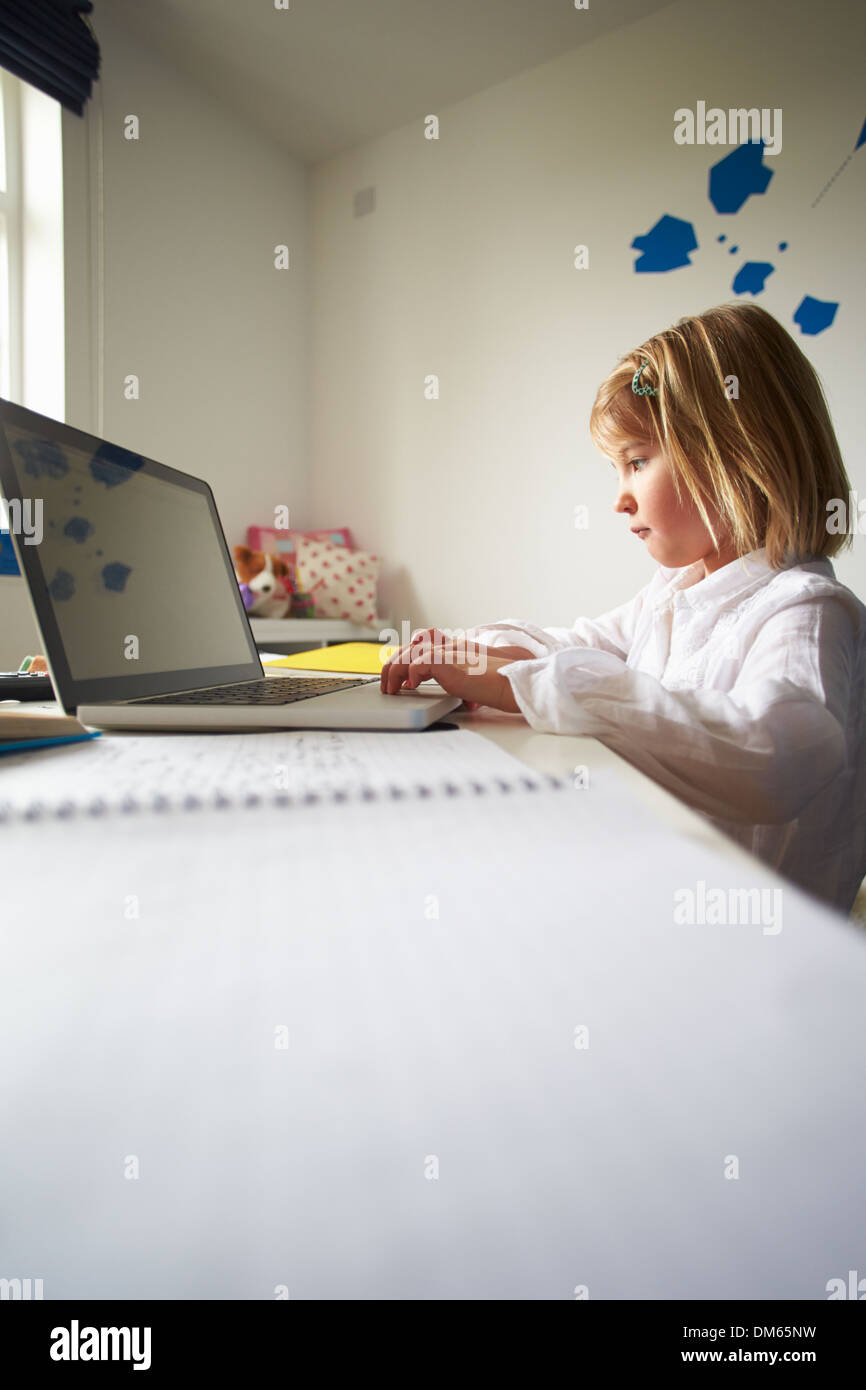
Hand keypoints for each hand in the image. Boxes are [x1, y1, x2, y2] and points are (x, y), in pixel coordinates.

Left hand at [379, 628, 527, 712]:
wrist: (514, 683)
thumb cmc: (506, 684)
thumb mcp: (484, 682)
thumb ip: (472, 684)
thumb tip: (468, 700)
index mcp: (460, 649)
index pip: (426, 643)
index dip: (409, 657)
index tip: (404, 677)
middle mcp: (452, 647)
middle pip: (411, 647)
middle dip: (394, 665)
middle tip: (388, 685)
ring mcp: (449, 653)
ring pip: (409, 654)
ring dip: (394, 672)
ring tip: (391, 689)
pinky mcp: (448, 662)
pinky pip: (418, 663)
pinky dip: (409, 674)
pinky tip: (410, 686)